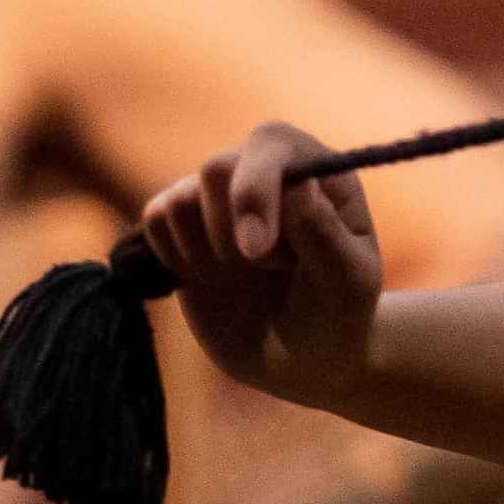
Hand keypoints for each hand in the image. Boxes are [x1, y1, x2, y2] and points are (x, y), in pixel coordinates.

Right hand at [140, 122, 384, 406]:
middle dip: (228, 228)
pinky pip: (154, 219)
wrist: (300, 359)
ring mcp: (220, 199)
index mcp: (316, 171)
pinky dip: (174, 255)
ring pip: (180, 197)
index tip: (257, 252)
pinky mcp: (183, 227)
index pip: (271, 144)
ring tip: (244, 274)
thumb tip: (296, 185)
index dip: (257, 192)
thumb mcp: (349, 282)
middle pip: (216, 167)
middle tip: (259, 267)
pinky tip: (209, 278)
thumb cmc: (336, 314)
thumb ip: (324, 233)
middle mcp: (264, 172)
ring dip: (205, 248)